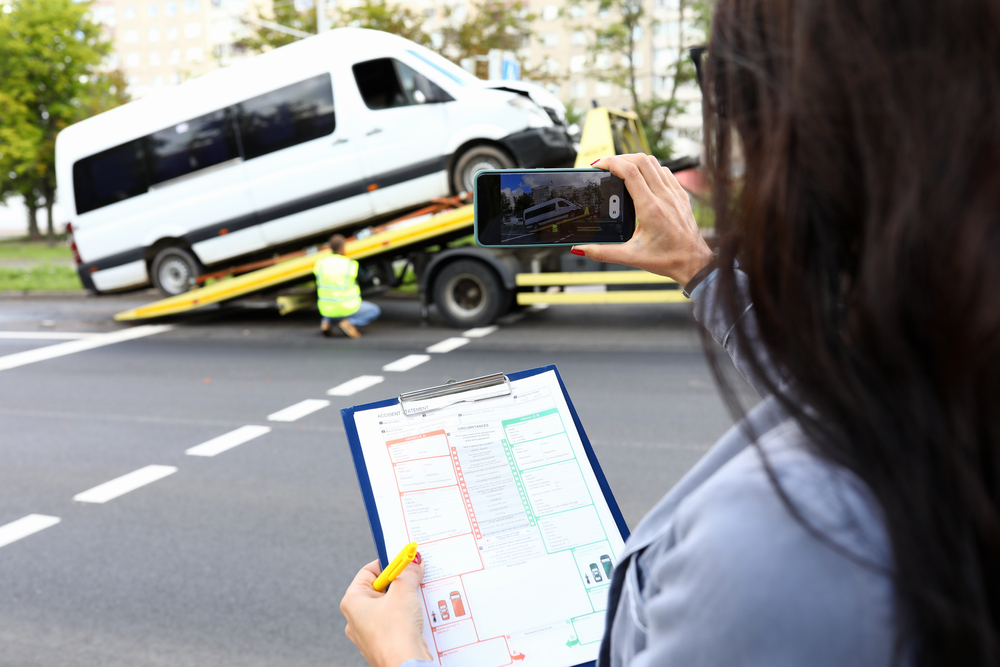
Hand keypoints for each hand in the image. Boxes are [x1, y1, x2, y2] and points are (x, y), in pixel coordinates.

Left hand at [340, 557, 432, 666]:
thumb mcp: (404, 592)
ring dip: (405, 599)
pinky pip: (395, 622)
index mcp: (352, 601)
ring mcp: (369, 632)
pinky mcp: (383, 643)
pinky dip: (407, 615)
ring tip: (418, 594)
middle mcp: (356, 617)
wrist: (405, 665)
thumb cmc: (395, 631)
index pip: (369, 571)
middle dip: (399, 582)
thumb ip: (408, 573)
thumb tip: (413, 563)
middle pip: (380, 588)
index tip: (405, 559)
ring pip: (389, 606)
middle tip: (414, 575)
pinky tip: (419, 613)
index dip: (388, 563)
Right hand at [574, 154, 714, 285]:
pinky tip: (642, 179)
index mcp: (650, 209)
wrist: (694, 263)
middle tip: (606, 166)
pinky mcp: (681, 195)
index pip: (630, 172)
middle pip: (641, 160)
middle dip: (620, 158)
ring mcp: (675, 194)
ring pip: (654, 162)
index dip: (611, 163)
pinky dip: (650, 168)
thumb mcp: (631, 258)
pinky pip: (665, 172)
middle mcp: (664, 197)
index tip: (598, 165)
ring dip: (635, 161)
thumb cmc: (667, 259)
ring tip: (621, 169)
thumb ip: (603, 253)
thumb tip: (581, 249)